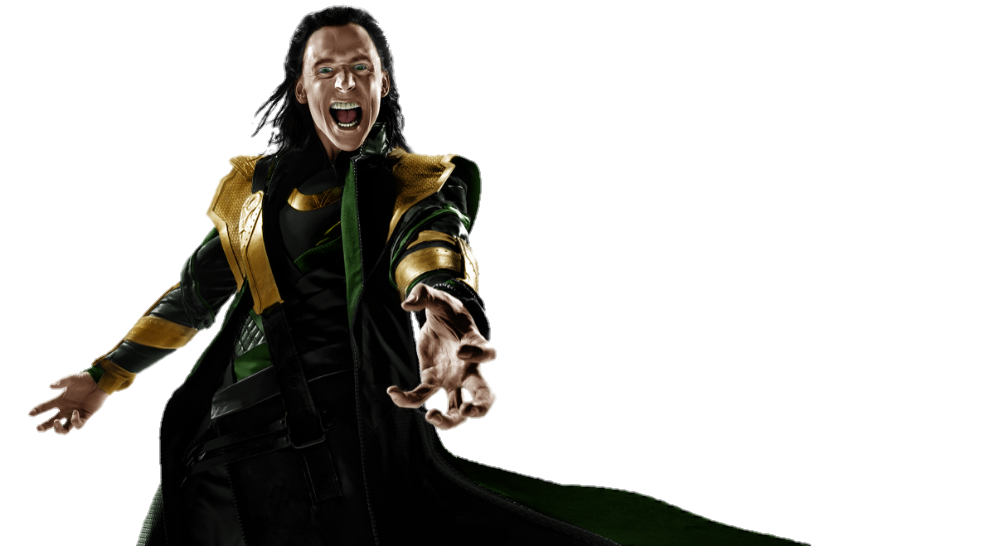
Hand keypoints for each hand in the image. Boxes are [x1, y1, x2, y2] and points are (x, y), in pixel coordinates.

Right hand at [28, 371, 109, 435]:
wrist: (98, 382)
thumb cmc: (84, 380)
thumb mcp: (71, 379)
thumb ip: (61, 382)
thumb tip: (50, 386)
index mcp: (60, 400)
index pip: (45, 407)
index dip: (37, 411)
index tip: (30, 414)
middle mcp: (66, 409)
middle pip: (52, 422)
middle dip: (44, 426)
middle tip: (39, 429)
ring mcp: (75, 414)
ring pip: (64, 428)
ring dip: (58, 429)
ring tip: (56, 422)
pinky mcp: (85, 416)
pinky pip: (78, 425)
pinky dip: (75, 421)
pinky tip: (75, 412)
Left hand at [387, 283, 496, 430]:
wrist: (442, 320)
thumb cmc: (446, 310)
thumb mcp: (437, 297)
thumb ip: (423, 295)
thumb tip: (407, 304)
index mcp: (474, 344)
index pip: (487, 353)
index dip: (479, 354)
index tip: (460, 350)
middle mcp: (468, 368)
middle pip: (484, 395)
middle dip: (480, 408)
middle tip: (468, 412)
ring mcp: (452, 379)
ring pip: (457, 409)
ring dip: (448, 420)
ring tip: (431, 416)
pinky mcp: (432, 381)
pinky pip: (422, 397)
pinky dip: (407, 400)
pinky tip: (392, 392)